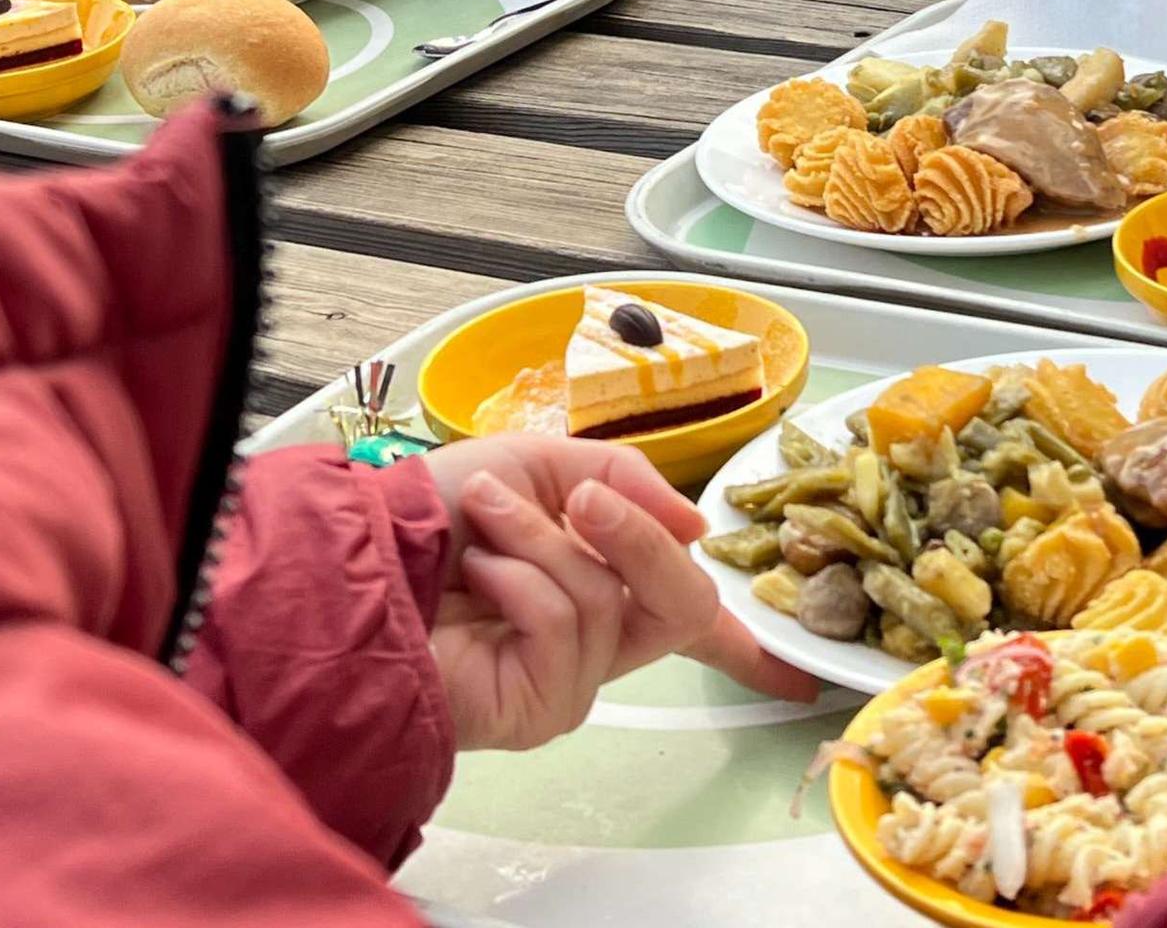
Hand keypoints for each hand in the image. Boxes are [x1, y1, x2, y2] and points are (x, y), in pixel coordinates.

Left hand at [421, 437, 819, 750]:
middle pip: (683, 602)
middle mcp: (599, 634)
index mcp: (604, 577)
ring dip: (540, 539)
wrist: (364, 551)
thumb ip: (627, 480)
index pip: (692, 619)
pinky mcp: (544, 705)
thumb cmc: (433, 512)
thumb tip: (695, 525)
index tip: (802, 682)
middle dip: (639, 537)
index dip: (751, 648)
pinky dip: (519, 577)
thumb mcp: (542, 462)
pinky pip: (565, 624)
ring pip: (609, 598)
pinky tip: (478, 576)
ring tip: (484, 523)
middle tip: (588, 502)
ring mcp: (575, 675)